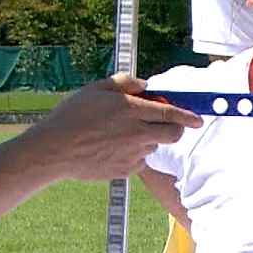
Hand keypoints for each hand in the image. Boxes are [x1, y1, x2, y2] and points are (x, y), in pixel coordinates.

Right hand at [24, 74, 202, 180]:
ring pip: (153, 146)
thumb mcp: (96, 89)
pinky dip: (133, 154)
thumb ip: (125, 83)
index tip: (198, 119)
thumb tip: (144, 85)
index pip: (171, 114)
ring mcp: (131, 154)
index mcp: (131, 110)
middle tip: (165, 124)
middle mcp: (136, 134)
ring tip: (122, 134)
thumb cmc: (71, 116)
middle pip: (173, 135)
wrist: (53, 150)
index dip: (188, 116)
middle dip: (175, 128)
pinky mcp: (125, 170)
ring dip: (148, 139)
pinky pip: (139, 160)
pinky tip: (112, 148)